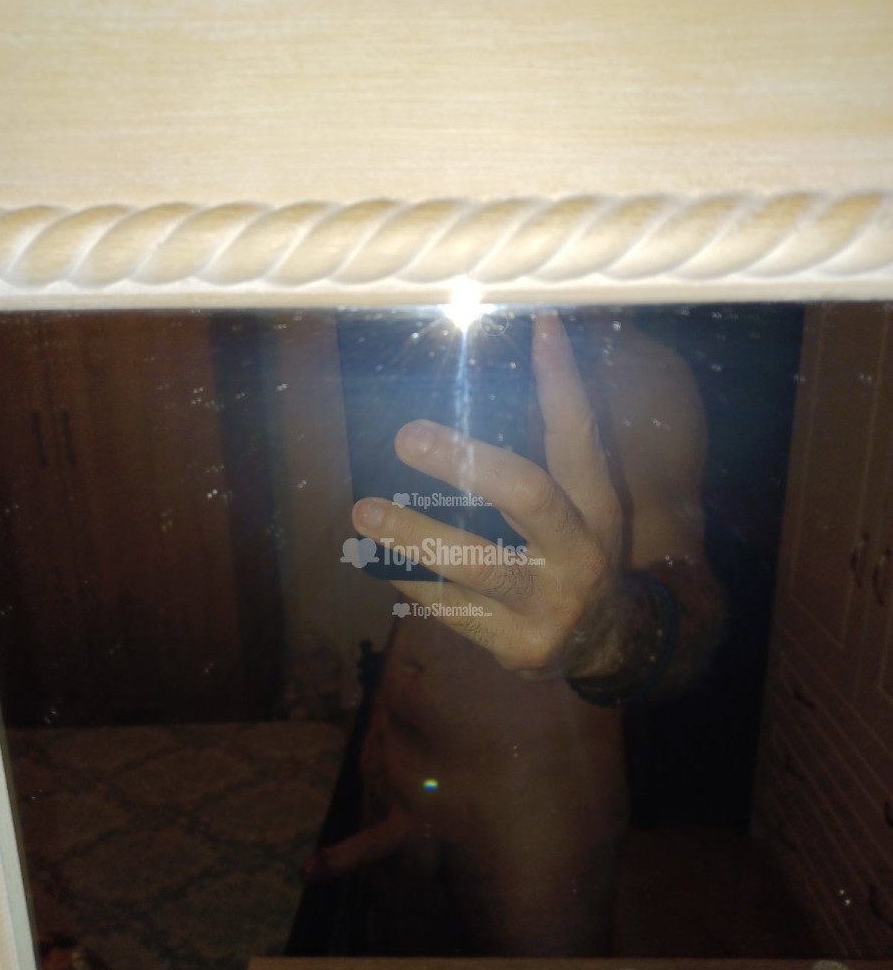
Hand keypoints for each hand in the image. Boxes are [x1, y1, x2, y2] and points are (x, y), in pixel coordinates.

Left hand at [350, 314, 631, 679]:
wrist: (607, 644)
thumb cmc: (575, 553)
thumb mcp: (582, 507)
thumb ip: (550, 455)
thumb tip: (495, 372)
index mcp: (597, 510)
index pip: (579, 437)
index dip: (562, 382)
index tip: (541, 324)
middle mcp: (580, 554)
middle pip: (528, 495)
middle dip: (465, 463)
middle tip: (407, 436)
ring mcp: (549, 605)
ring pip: (476, 565)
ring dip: (413, 536)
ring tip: (362, 513)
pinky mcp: (516, 645)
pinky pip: (452, 610)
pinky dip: (412, 581)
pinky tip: (377, 561)